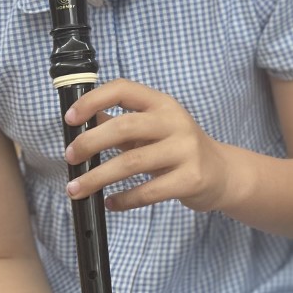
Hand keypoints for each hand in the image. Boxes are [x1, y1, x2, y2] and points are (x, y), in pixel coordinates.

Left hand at [63, 81, 229, 213]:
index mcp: (162, 104)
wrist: (222, 172)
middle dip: (89, 143)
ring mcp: (186, 150)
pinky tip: (110, 203)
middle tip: (70, 158)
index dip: (92, 100)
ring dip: (97, 177)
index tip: (70, 118)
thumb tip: (79, 121)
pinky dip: (123, 199)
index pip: (124, 89)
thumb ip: (120, 123)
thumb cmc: (178, 148)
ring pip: (132, 163)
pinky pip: (149, 192)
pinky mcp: (191, 178)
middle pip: (125, 126)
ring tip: (76, 189)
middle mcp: (176, 122)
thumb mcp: (153, 129)